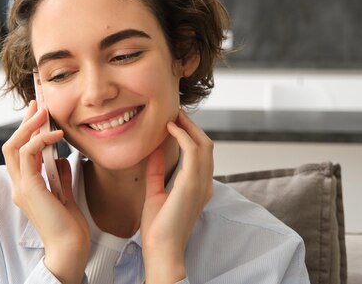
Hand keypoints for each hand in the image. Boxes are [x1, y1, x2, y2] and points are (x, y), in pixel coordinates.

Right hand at [2, 100, 89, 283]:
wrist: (69, 248)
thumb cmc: (69, 226)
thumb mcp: (65, 194)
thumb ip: (59, 176)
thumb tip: (61, 158)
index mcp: (26, 186)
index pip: (20, 152)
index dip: (26, 130)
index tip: (38, 113)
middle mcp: (19, 185)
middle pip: (12, 145)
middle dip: (24, 122)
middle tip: (37, 104)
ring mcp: (21, 187)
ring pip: (14, 147)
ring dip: (29, 126)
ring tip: (44, 112)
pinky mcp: (29, 189)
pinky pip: (28, 155)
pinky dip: (40, 140)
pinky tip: (57, 135)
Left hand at [141, 110, 213, 283]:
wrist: (161, 250)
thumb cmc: (158, 229)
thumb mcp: (155, 193)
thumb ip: (157, 172)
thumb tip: (154, 151)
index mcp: (199, 187)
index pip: (201, 154)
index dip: (191, 135)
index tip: (174, 122)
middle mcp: (205, 184)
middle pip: (206, 145)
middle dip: (192, 126)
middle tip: (175, 112)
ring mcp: (201, 184)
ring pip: (204, 144)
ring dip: (189, 126)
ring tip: (173, 115)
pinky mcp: (192, 184)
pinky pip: (193, 151)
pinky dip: (183, 135)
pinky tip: (170, 128)